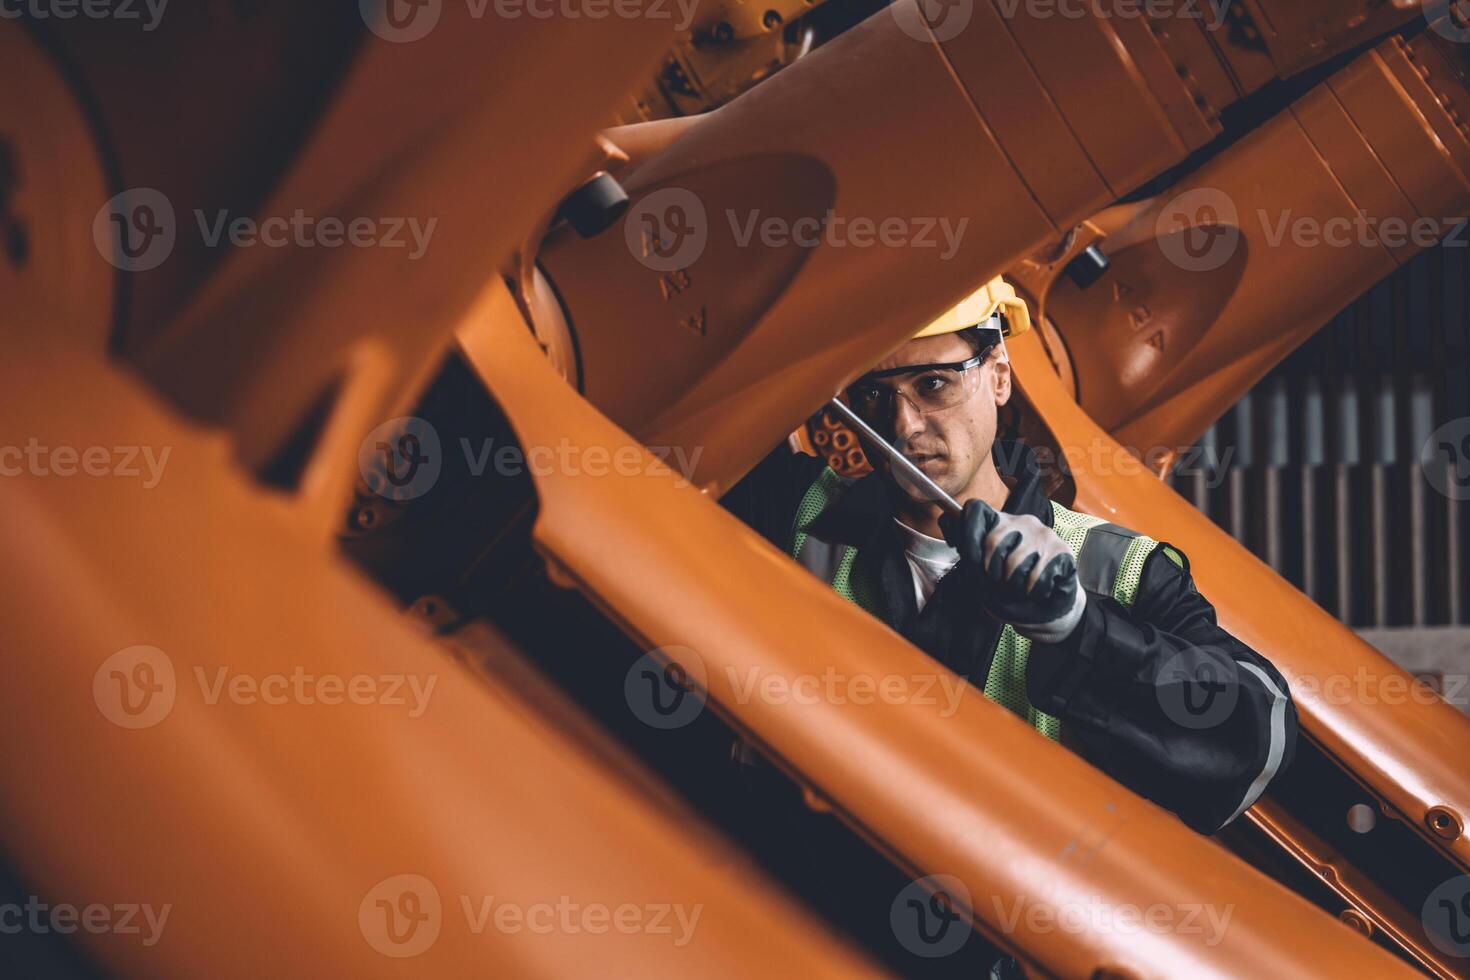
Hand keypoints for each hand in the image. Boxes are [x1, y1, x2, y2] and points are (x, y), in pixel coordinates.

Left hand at [939, 499, 1086, 643]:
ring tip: (1018, 588)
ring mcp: (1043, 534)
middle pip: (992, 541)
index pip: (975, 509)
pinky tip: (1035, 591)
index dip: (966, 534)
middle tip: (999, 582)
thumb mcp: (982, 576)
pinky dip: (1031, 592)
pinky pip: (1036, 576)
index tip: (969, 559)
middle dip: (990, 572)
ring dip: (1012, 585)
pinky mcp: (1061, 550)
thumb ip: (968, 556)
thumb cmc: (1010, 589)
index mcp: (998, 523)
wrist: (1046, 608)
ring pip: (1014, 562)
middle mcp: (1021, 522)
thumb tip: (954, 536)